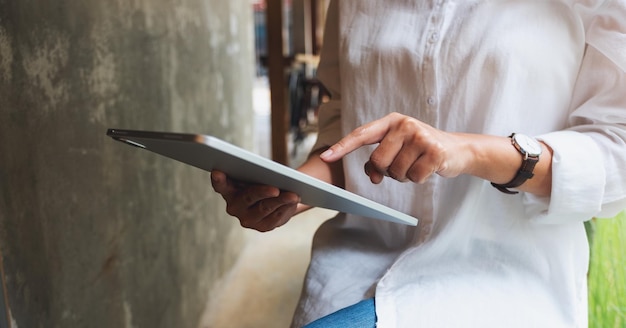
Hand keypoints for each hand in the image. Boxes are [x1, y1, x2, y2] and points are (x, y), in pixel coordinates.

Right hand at [211, 170, 299, 231]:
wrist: (273, 196)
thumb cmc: (261, 179)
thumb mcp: (255, 174)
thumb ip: (256, 171)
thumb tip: (271, 172)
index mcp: (228, 190)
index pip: (220, 185)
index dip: (219, 180)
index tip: (218, 172)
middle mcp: (234, 207)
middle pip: (248, 197)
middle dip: (262, 192)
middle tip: (275, 189)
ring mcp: (247, 219)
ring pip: (265, 208)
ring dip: (281, 201)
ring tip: (294, 195)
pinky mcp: (262, 227)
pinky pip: (276, 218)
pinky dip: (286, 208)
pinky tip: (294, 201)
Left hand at [320, 112, 469, 183]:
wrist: (458, 149)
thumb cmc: (421, 150)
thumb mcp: (399, 148)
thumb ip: (379, 157)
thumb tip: (370, 174)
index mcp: (391, 121)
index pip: (361, 134)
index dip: (342, 146)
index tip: (326, 157)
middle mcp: (404, 125)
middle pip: (378, 160)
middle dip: (387, 171)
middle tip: (402, 165)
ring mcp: (420, 136)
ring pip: (396, 172)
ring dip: (404, 176)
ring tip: (416, 164)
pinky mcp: (434, 151)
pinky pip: (414, 177)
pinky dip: (419, 179)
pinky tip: (428, 168)